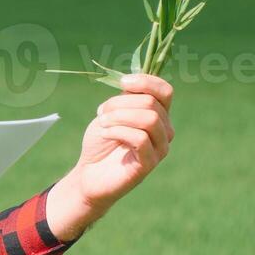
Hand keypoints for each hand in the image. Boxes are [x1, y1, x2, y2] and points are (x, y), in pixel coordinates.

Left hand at [48, 74, 173, 237]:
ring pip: (149, 119)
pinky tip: (106, 135)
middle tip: (101, 113)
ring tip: (103, 124)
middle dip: (120, 103)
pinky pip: (141, 139)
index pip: (165, 91)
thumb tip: (132, 82)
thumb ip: (126, 98)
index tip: (123, 83)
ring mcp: (160, 148)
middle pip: (151, 104)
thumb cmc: (101, 142)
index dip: (145, 82)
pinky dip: (119, 132)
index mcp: (158, 115)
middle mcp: (164, 131)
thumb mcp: (112, 113)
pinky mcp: (149, 163)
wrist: (89, 172)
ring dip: (119, 117)